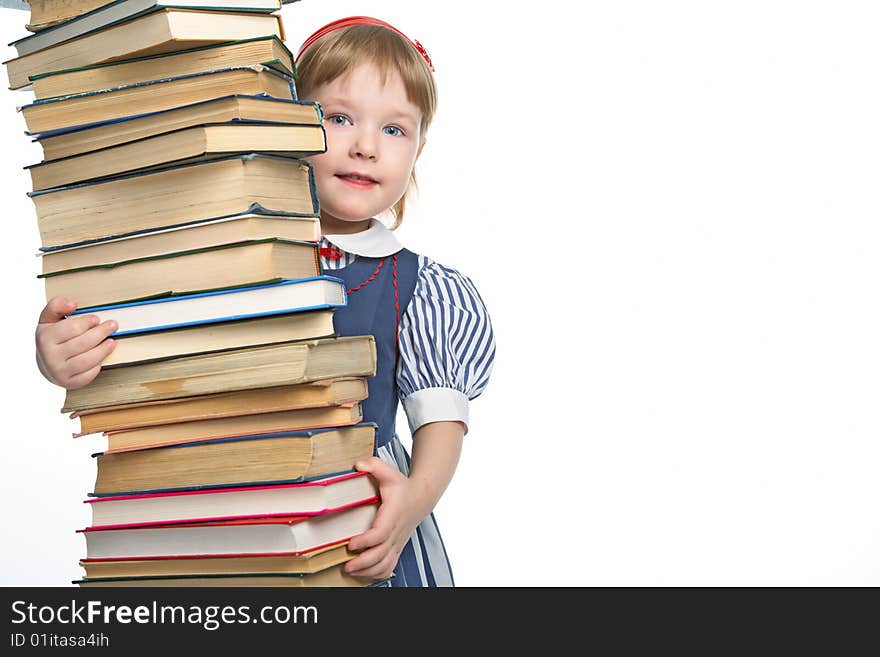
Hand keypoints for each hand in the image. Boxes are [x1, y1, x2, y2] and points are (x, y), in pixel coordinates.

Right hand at [35, 296, 116, 388]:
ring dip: (104, 349)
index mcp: (45, 338)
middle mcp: (50, 356)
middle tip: (112, 325)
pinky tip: (102, 356)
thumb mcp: (49, 319)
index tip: (97, 318)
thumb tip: (72, 304)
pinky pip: (89, 374)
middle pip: (83, 343)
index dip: (87, 322)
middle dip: (101, 332)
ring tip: (112, 341)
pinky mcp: (70, 382)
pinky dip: (98, 364)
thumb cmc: (52, 339)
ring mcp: (59, 371)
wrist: (46, 364)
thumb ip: (57, 306)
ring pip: (88, 359)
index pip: (72, 328)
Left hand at [345, 457, 425, 580]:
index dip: (366, 541)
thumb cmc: (403, 487)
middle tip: (346, 564)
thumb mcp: (389, 472)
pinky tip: (363, 573)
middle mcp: (397, 531)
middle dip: (363, 562)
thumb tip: (358, 465)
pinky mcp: (397, 547)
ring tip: (350, 570)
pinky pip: (389, 566)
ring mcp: (398, 541)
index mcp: (393, 515)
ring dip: (368, 571)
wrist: (421, 497)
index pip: (380, 533)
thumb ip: (374, 465)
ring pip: (386, 564)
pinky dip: (377, 573)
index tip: (351, 543)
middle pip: (381, 554)